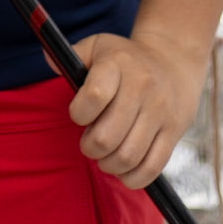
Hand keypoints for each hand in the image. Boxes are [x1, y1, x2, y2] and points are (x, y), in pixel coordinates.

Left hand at [67, 29, 205, 189]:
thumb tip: (49, 60)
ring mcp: (160, 111)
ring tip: (104, 156)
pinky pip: (151, 167)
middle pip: (107, 137)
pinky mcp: (173, 132)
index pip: (94, 96)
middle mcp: (142, 87)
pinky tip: (123, 169)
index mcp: (118, 65)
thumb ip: (72, 55)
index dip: (78, 113)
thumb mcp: (98, 46)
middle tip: (89, 142)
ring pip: (128, 157)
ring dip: (108, 165)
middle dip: (89, 147)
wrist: (173, 60)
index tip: (78, 114)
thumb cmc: (124, 58)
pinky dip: (132, 178)